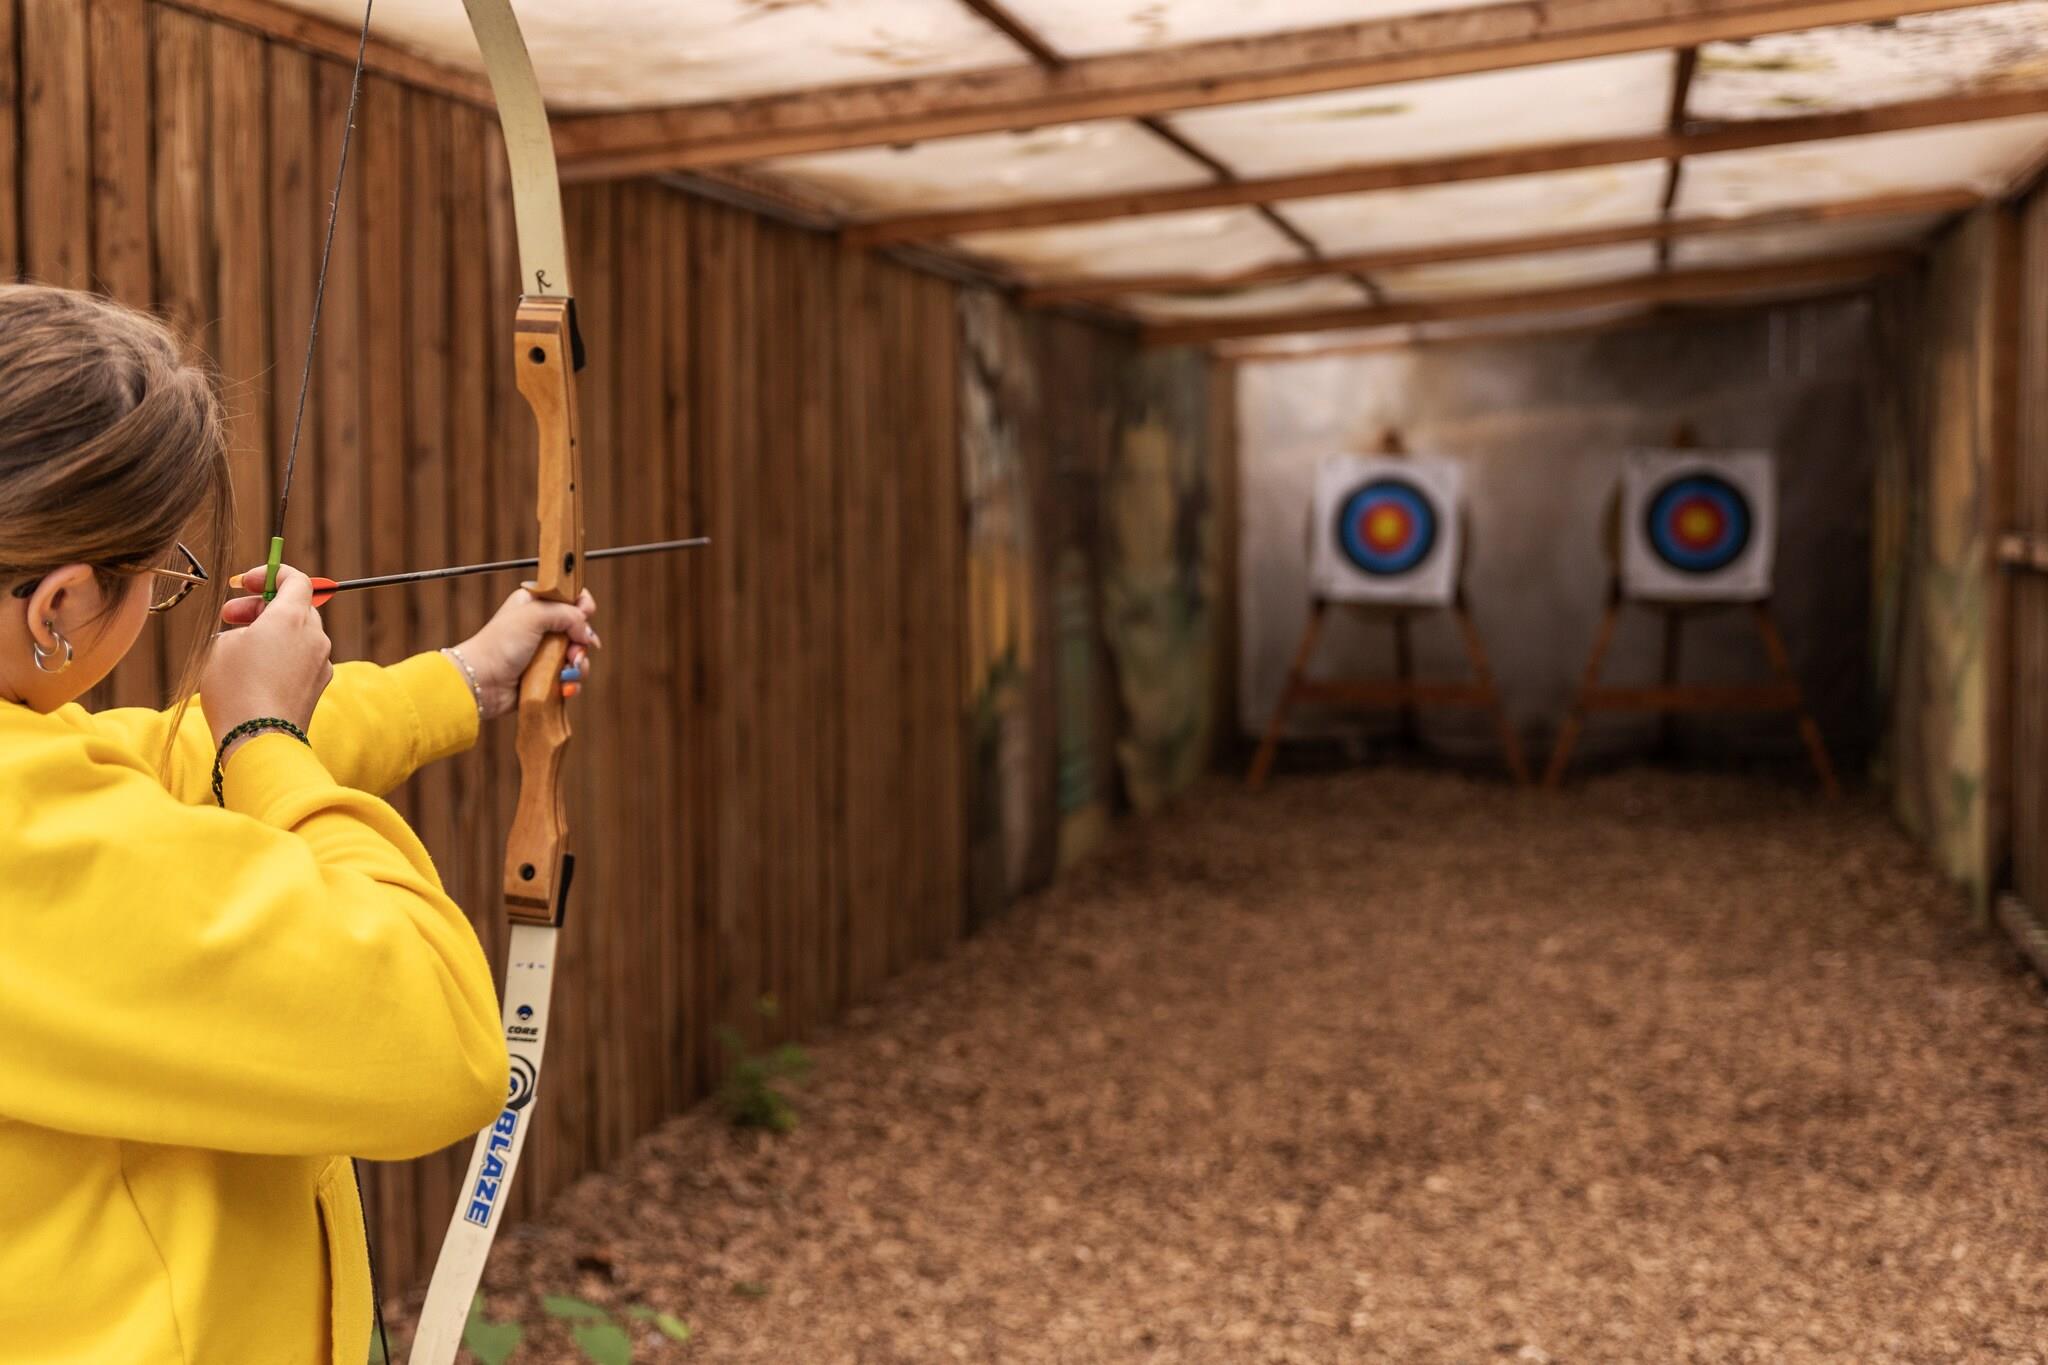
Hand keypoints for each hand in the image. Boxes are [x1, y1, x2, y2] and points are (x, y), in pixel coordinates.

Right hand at [205, 566, 334, 752]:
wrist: (259, 738)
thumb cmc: (236, 688)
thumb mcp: (224, 645)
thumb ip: (245, 626)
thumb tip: (254, 634)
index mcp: (293, 618)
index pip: (297, 580)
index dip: (271, 574)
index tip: (245, 582)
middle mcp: (315, 637)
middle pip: (295, 606)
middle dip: (261, 606)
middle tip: (230, 616)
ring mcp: (321, 663)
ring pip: (298, 634)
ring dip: (270, 631)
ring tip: (236, 645)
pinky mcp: (318, 686)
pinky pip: (300, 659)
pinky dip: (281, 655)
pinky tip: (254, 671)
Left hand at [455, 587, 598, 719]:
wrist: (482, 682)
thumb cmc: (500, 645)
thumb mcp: (533, 616)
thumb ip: (567, 614)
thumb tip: (587, 634)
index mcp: (536, 603)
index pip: (572, 596)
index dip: (583, 606)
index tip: (584, 616)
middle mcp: (543, 626)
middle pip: (581, 628)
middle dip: (582, 642)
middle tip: (572, 653)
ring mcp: (546, 652)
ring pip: (579, 654)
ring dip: (579, 665)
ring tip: (566, 672)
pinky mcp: (547, 675)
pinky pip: (571, 676)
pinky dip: (571, 682)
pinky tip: (563, 686)